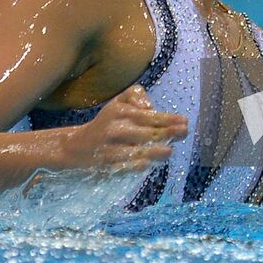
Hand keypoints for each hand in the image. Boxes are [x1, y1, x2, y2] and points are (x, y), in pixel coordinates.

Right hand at [63, 84, 187, 171]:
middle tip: (184, 132)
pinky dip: (138, 165)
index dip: (169, 119)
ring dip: (156, 151)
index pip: (149, 116)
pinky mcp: (108, 167)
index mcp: (120, 112)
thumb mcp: (118, 102)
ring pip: (138, 151)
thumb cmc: (106, 123)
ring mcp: (112, 149)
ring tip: (169, 151)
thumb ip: (135, 95)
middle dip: (168, 133)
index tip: (184, 121)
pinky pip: (126, 167)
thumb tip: (151, 106)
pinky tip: (149, 164)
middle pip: (147, 133)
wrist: (77, 147)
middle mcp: (116, 129)